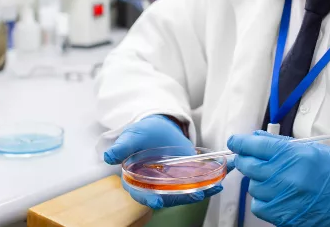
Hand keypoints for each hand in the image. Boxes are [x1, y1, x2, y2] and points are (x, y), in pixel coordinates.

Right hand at [104, 115, 222, 208]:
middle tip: (197, 195)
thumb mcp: (131, 137)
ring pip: (185, 193)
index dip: (149, 200)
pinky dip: (209, 183)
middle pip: (168, 198)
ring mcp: (172, 183)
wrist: (159, 127)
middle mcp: (156, 186)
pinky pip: (197, 183)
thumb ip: (122, 147)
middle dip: (183, 198)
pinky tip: (221, 179)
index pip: (142, 195)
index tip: (158, 202)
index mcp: (138, 180)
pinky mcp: (186, 177)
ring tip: (215, 187)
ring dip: (201, 192)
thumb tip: (108, 156)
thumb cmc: (141, 133)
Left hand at [228, 131, 329, 226]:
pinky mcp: (284, 217)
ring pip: (253, 186)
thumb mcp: (314, 150)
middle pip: (249, 166)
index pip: (257, 146)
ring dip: (258, 181)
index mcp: (295, 156)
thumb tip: (258, 139)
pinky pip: (259, 206)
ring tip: (276, 179)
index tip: (235, 141)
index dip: (241, 142)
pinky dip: (263, 200)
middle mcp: (288, 177)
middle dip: (246, 160)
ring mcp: (284, 199)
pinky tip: (277, 194)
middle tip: (250, 158)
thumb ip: (283, 144)